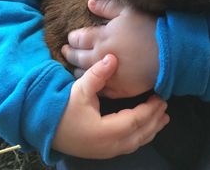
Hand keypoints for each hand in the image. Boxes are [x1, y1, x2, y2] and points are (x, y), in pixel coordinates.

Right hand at [52, 54, 169, 157]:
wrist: (44, 128)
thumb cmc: (62, 109)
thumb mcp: (79, 89)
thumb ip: (98, 75)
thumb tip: (112, 57)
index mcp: (104, 131)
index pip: (135, 120)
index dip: (150, 109)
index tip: (160, 96)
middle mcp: (108, 145)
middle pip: (140, 134)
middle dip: (155, 119)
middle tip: (165, 104)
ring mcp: (106, 151)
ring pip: (136, 143)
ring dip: (151, 129)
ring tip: (163, 117)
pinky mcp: (103, 152)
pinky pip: (129, 146)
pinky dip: (141, 136)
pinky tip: (146, 129)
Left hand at [62, 0, 159, 98]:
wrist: (170, 53)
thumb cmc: (150, 27)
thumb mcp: (128, 10)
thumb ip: (106, 6)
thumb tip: (89, 2)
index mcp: (101, 37)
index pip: (77, 38)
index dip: (72, 38)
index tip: (71, 37)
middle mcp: (100, 57)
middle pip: (77, 57)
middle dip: (69, 53)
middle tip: (65, 51)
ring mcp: (109, 75)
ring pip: (85, 75)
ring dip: (77, 71)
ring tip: (74, 68)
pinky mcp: (119, 89)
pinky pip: (100, 89)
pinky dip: (93, 85)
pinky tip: (92, 82)